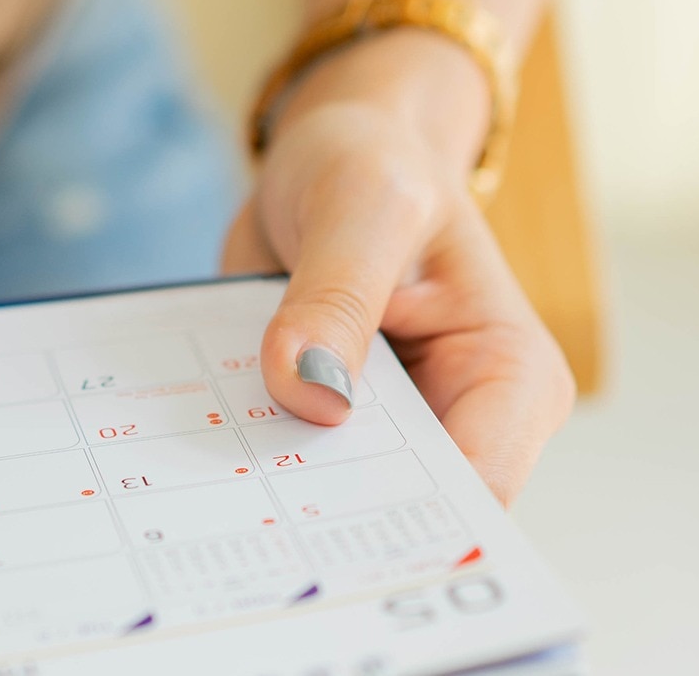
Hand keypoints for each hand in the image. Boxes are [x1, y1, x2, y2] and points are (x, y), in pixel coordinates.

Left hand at [223, 33, 574, 504]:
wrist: (336, 155)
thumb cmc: (376, 164)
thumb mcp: (362, 205)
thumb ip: (337, 296)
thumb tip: (307, 392)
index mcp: (512, 379)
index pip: (475, 489)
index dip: (406, 528)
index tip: (319, 543)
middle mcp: (462, 422)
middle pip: (401, 515)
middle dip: (328, 525)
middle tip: (240, 528)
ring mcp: (391, 435)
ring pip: (333, 507)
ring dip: (271, 501)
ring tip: (201, 498)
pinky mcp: (328, 430)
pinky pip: (283, 470)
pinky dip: (239, 462)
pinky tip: (186, 463)